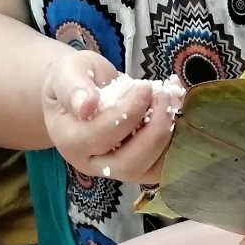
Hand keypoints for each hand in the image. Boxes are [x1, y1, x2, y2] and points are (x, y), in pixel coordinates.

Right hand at [40, 50, 183, 185]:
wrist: (79, 91)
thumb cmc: (72, 80)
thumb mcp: (67, 73)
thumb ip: (73, 87)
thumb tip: (86, 105)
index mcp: (68, 140)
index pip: (102, 136)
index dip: (128, 112)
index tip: (143, 86)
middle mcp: (90, 162)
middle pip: (128, 165)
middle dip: (154, 131)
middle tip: (162, 96)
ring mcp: (114, 168)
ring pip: (148, 171)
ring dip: (168, 138)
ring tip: (171, 102)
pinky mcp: (136, 165)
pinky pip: (161, 165)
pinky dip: (176, 141)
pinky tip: (176, 111)